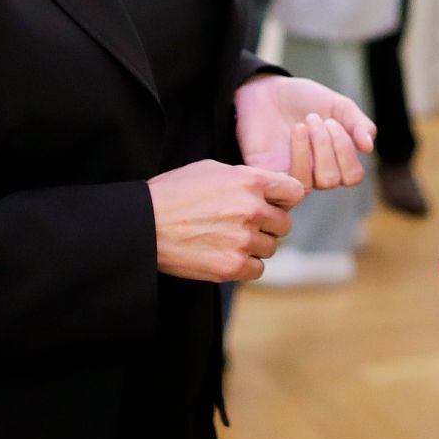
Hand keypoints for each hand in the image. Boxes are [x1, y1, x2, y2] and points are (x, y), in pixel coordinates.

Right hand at [148, 159, 303, 281]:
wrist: (144, 225)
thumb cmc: (175, 192)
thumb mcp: (213, 169)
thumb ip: (248, 178)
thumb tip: (272, 188)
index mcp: (249, 180)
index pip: (294, 191)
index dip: (284, 198)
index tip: (274, 203)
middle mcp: (251, 209)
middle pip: (284, 223)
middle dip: (269, 224)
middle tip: (246, 224)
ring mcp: (243, 239)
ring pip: (271, 247)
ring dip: (256, 245)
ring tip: (230, 238)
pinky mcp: (231, 266)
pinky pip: (257, 269)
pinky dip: (246, 264)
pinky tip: (227, 254)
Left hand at [236, 74, 373, 189]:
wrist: (266, 90)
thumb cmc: (303, 99)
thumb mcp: (337, 105)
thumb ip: (358, 124)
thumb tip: (369, 148)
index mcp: (335, 160)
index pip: (353, 176)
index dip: (346, 150)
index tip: (333, 121)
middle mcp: (316, 173)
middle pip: (333, 180)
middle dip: (328, 146)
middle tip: (314, 118)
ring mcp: (293, 176)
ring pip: (312, 183)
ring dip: (313, 149)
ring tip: (302, 123)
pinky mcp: (270, 175)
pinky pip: (288, 182)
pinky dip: (297, 154)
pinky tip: (295, 131)